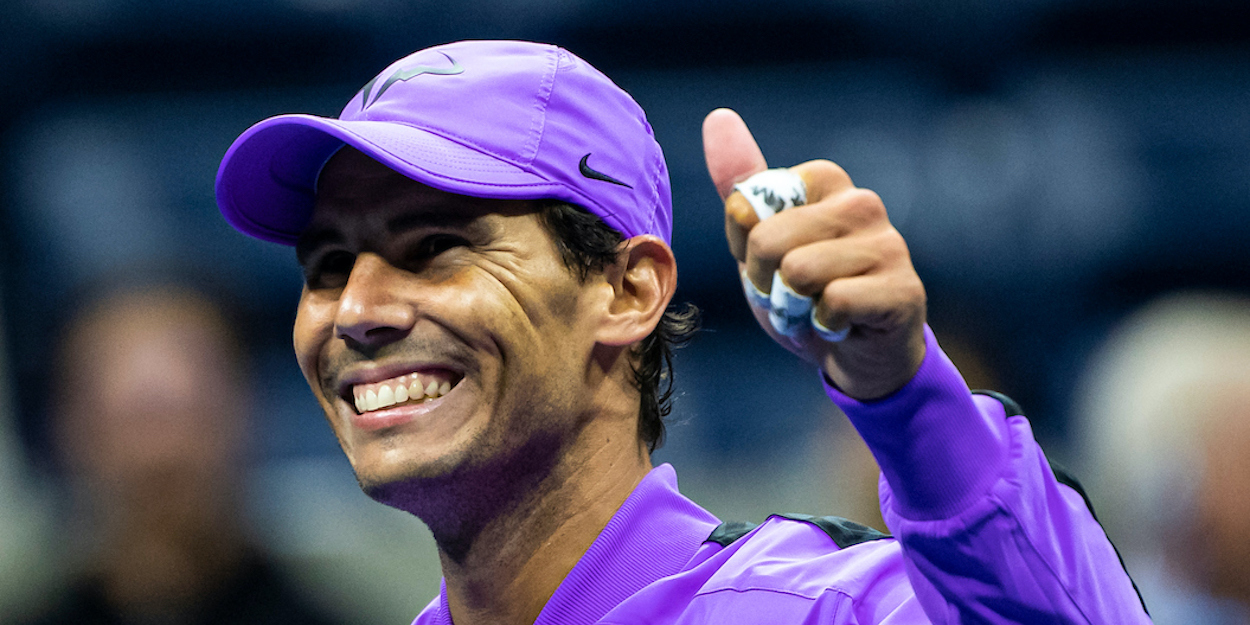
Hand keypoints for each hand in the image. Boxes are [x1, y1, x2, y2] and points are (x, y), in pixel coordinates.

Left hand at [702, 108, 926, 399]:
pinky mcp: (903, 288)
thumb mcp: (759, 241)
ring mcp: (888, 244)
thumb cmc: (804, 293)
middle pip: (768, 240)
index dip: (748, 247)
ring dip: (794, 307)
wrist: (854, 357)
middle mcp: (861, 203)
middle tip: (792, 295)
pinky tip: (842, 325)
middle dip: (766, 282)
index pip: (750, 204)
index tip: (773, 263)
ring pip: (799, 272)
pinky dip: (825, 326)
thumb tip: (719, 117)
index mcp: (825, 181)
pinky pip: (833, 303)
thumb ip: (740, 186)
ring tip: (815, 310)